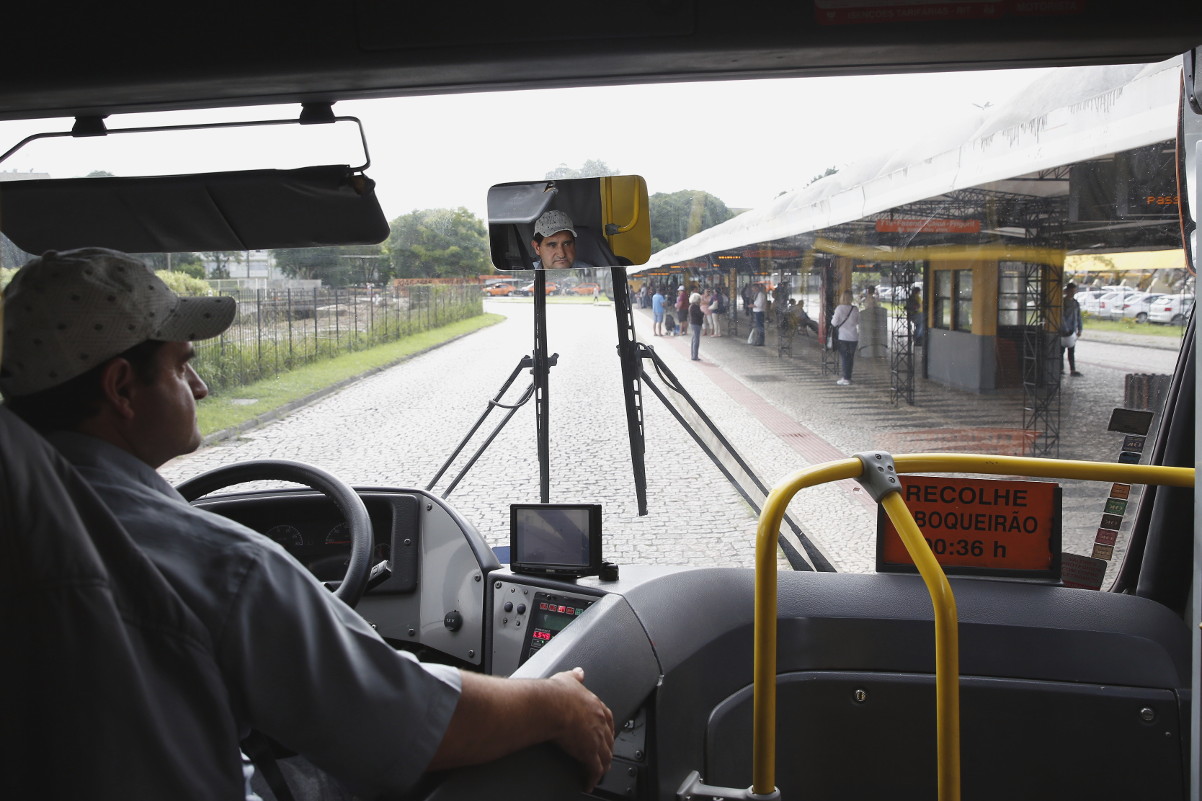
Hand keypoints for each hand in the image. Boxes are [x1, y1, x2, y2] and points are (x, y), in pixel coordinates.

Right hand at [548, 668, 614, 790]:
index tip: (606, 734)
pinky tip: (589, 783)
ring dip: (603, 765)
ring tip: (599, 772)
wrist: (549, 705)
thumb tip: (579, 672)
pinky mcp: (588, 752)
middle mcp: (599, 722)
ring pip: (605, 755)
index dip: (607, 728)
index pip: (608, 719)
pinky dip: (593, 778)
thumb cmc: (555, 694)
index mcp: (595, 705)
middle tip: (605, 755)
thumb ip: (575, 677)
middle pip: (609, 739)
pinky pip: (594, 769)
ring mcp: (595, 738)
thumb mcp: (568, 679)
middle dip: (608, 748)